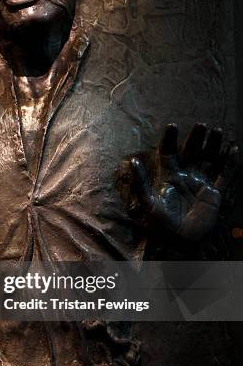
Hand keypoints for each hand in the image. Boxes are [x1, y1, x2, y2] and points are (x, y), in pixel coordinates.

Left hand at [128, 123, 237, 242]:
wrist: (179, 241)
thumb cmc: (160, 223)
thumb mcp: (147, 203)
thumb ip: (140, 183)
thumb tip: (132, 161)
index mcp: (168, 176)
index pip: (168, 152)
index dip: (170, 139)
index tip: (172, 125)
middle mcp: (185, 176)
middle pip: (191, 151)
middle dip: (196, 137)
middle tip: (201, 124)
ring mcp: (200, 183)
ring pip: (209, 159)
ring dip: (213, 145)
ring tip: (217, 130)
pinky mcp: (214, 193)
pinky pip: (224, 175)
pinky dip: (230, 163)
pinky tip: (233, 149)